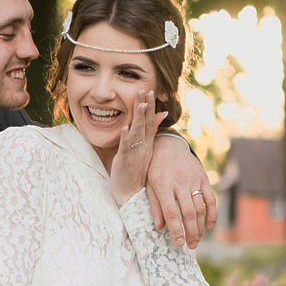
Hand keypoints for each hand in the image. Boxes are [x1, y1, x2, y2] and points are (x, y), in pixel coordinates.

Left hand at [109, 92, 167, 207]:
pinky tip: (125, 127)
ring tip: (139, 104)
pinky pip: (125, 147)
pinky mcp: (125, 161)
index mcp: (147, 143)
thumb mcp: (145, 148)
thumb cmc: (135, 171)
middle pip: (144, 123)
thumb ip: (151, 131)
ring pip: (137, 132)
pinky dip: (125, 137)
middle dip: (144, 106)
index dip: (149, 106)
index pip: (149, 121)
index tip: (149, 91)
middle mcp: (143, 146)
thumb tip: (160, 114)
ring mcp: (135, 153)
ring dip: (138, 118)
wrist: (130, 195)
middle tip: (145, 90)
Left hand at [146, 136, 217, 247]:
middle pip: (188, 212)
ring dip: (200, 226)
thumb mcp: (149, 185)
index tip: (178, 243)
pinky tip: (208, 226)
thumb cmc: (155, 169)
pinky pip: (210, 198)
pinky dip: (212, 213)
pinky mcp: (203, 178)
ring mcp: (193, 180)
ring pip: (200, 207)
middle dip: (190, 232)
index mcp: (163, 185)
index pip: (171, 212)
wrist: (168, 146)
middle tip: (191, 246)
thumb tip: (159, 227)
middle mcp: (179, 182)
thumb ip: (154, 206)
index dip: (175, 230)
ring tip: (197, 240)